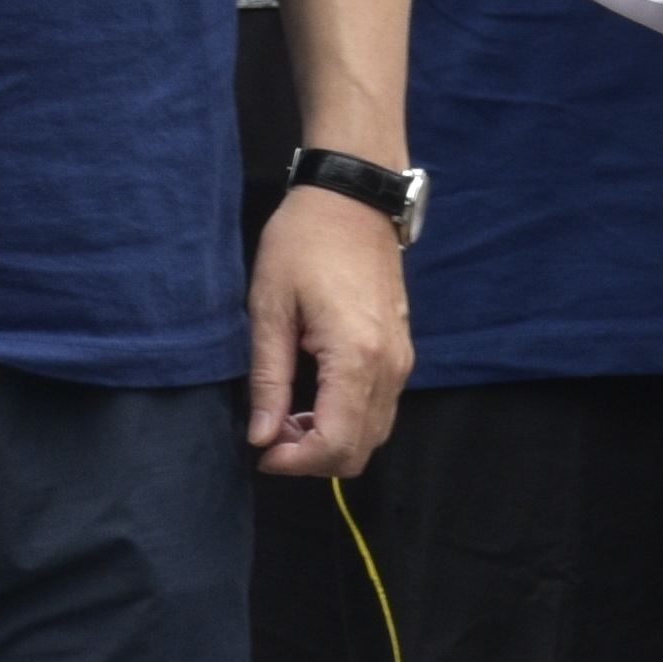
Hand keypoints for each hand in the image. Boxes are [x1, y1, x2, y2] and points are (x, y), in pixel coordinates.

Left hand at [247, 184, 411, 475]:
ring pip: (374, 434)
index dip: (296, 462)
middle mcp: (389, 368)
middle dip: (312, 457)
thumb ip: (268, 378)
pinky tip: (312, 397)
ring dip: (330, 439)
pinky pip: (381, 409)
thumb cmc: (303, 243)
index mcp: (356, 358)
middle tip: (270, 433)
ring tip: (286, 414)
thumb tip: (261, 436)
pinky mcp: (402, 352)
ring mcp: (402, 361)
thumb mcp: (270, 307)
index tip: (261, 452)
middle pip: (360, 451)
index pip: (336, 444)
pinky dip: (348, 420)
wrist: (352, 199)